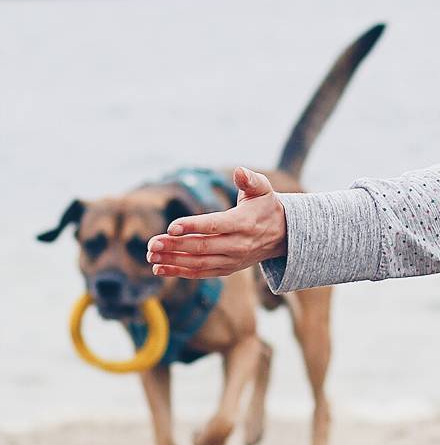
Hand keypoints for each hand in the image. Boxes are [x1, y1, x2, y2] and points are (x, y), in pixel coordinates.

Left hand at [146, 167, 286, 278]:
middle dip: (175, 245)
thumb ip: (250, 180)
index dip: (193, 226)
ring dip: (173, 260)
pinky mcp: (227, 268)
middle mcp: (238, 244)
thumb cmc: (266, 207)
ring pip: (199, 263)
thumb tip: (239, 171)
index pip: (215, 225)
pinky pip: (202, 273)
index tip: (171, 227)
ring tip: (151, 256)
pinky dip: (180, 272)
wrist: (282, 235)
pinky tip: (160, 269)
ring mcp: (233, 259)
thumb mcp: (263, 189)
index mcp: (244, 223)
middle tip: (152, 243)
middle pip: (202, 247)